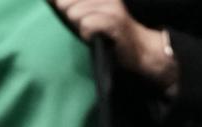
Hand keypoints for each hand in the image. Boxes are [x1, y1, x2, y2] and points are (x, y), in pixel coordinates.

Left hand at [51, 0, 176, 88]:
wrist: (138, 47)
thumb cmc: (107, 31)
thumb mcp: (85, 12)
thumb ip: (67, 4)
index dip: (62, 5)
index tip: (73, 15)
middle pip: (65, 3)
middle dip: (71, 17)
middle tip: (87, 24)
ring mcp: (111, 4)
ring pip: (74, 13)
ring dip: (80, 27)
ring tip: (93, 30)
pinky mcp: (115, 19)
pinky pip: (87, 24)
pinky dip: (87, 34)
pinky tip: (94, 37)